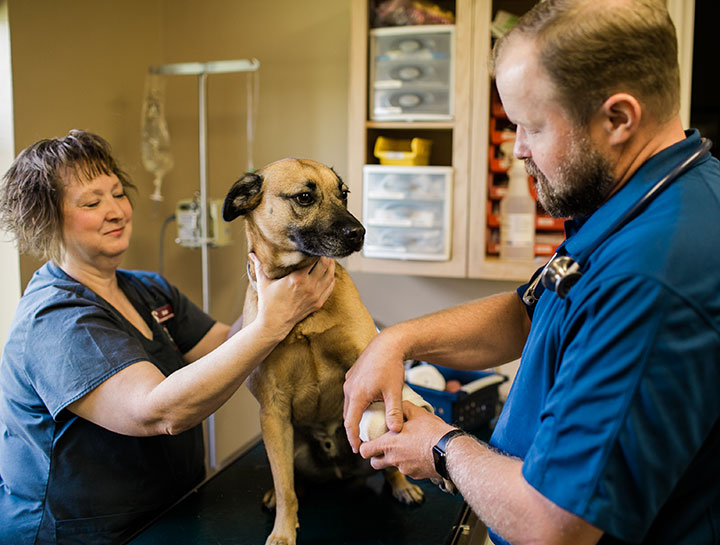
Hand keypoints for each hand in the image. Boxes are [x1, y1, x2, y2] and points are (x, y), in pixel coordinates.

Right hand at [251, 253, 334, 338]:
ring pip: (330, 275)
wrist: (274, 324)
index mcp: (297, 278)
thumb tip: (252, 253)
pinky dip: (331, 279)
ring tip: (327, 259)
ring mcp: (315, 295)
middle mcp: (309, 286)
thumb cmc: (268, 303)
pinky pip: (330, 287)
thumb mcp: (263, 283)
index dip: (315, 251)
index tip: (313, 246)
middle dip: (325, 256)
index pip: (313, 259)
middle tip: (322, 250)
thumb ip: (259, 266)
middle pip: (325, 265)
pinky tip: (328, 273)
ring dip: (330, 266)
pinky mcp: (318, 303)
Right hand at [343, 328, 406, 452]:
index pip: (351, 423)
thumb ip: (394, 412)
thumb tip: (394, 430)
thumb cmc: (391, 365)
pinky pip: (352, 394)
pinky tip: (368, 406)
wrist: (388, 343)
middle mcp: (349, 388)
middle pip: (348, 415)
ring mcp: (349, 380)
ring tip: (365, 426)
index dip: (353, 438)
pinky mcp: (352, 375)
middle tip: (361, 441)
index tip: (358, 449)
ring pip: (349, 404)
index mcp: (357, 395)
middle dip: (353, 429)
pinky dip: (357, 404)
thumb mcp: (394, 391)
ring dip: (355, 416)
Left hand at [359, 402, 453, 479]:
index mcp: (389, 444)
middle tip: (382, 447)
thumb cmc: (433, 432)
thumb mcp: (416, 413)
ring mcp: (405, 469)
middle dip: (376, 457)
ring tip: (406, 448)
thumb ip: (403, 408)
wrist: (450, 450)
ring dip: (395, 459)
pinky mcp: (416, 475)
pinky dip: (410, 463)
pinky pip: (408, 470)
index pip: (366, 451)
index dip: (364, 447)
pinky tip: (419, 453)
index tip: (367, 442)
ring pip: (393, 466)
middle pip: (375, 464)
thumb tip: (398, 405)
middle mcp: (394, 459)